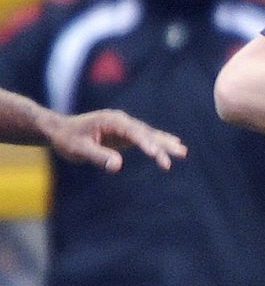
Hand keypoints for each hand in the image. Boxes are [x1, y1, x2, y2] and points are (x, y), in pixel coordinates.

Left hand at [44, 108, 186, 170]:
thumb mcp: (78, 149)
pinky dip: (159, 142)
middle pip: (146, 132)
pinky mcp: (125, 133)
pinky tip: (174, 144)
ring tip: (182, 152)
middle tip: (180, 153)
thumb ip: (98, 156)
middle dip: (163, 144)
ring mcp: (125, 126)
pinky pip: (146, 138)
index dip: (146, 143)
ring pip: (149, 134)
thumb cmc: (67, 139)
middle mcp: (121, 120)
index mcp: (111, 120)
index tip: (156, 155)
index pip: (133, 132)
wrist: (60, 130)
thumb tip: (117, 166)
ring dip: (165, 143)